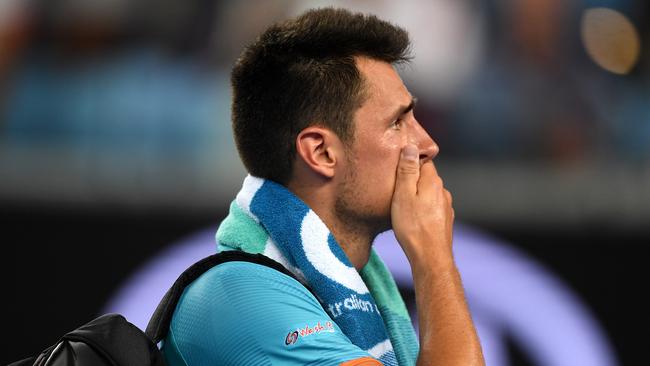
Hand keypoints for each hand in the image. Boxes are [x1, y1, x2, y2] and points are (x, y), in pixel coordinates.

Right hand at [391, 144, 453, 267]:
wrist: (430, 258)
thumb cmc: (413, 227)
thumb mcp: (403, 195)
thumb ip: (407, 171)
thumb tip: (410, 147)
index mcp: (432, 181)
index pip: (423, 160)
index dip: (410, 161)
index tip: (396, 166)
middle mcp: (442, 192)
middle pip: (426, 177)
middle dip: (412, 179)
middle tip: (395, 186)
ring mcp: (445, 207)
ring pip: (429, 194)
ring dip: (417, 196)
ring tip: (402, 205)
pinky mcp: (444, 221)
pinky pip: (431, 208)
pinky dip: (423, 209)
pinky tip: (413, 219)